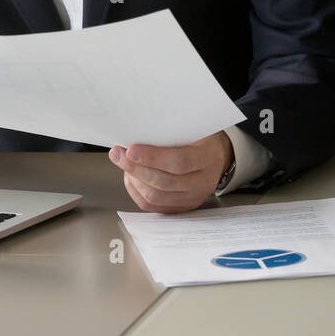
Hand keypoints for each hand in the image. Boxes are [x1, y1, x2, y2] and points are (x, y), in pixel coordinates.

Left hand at [108, 131, 233, 212]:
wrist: (216, 156)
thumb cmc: (201, 138)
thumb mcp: (193, 127)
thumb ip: (170, 131)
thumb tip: (137, 131)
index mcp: (207, 158)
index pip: (179, 162)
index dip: (152, 157)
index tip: (131, 149)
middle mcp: (202, 183)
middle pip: (163, 182)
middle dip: (135, 168)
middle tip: (117, 154)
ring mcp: (192, 198)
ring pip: (156, 197)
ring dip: (134, 180)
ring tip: (122, 163)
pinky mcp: (181, 208)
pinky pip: (153, 206)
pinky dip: (137, 192)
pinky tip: (131, 177)